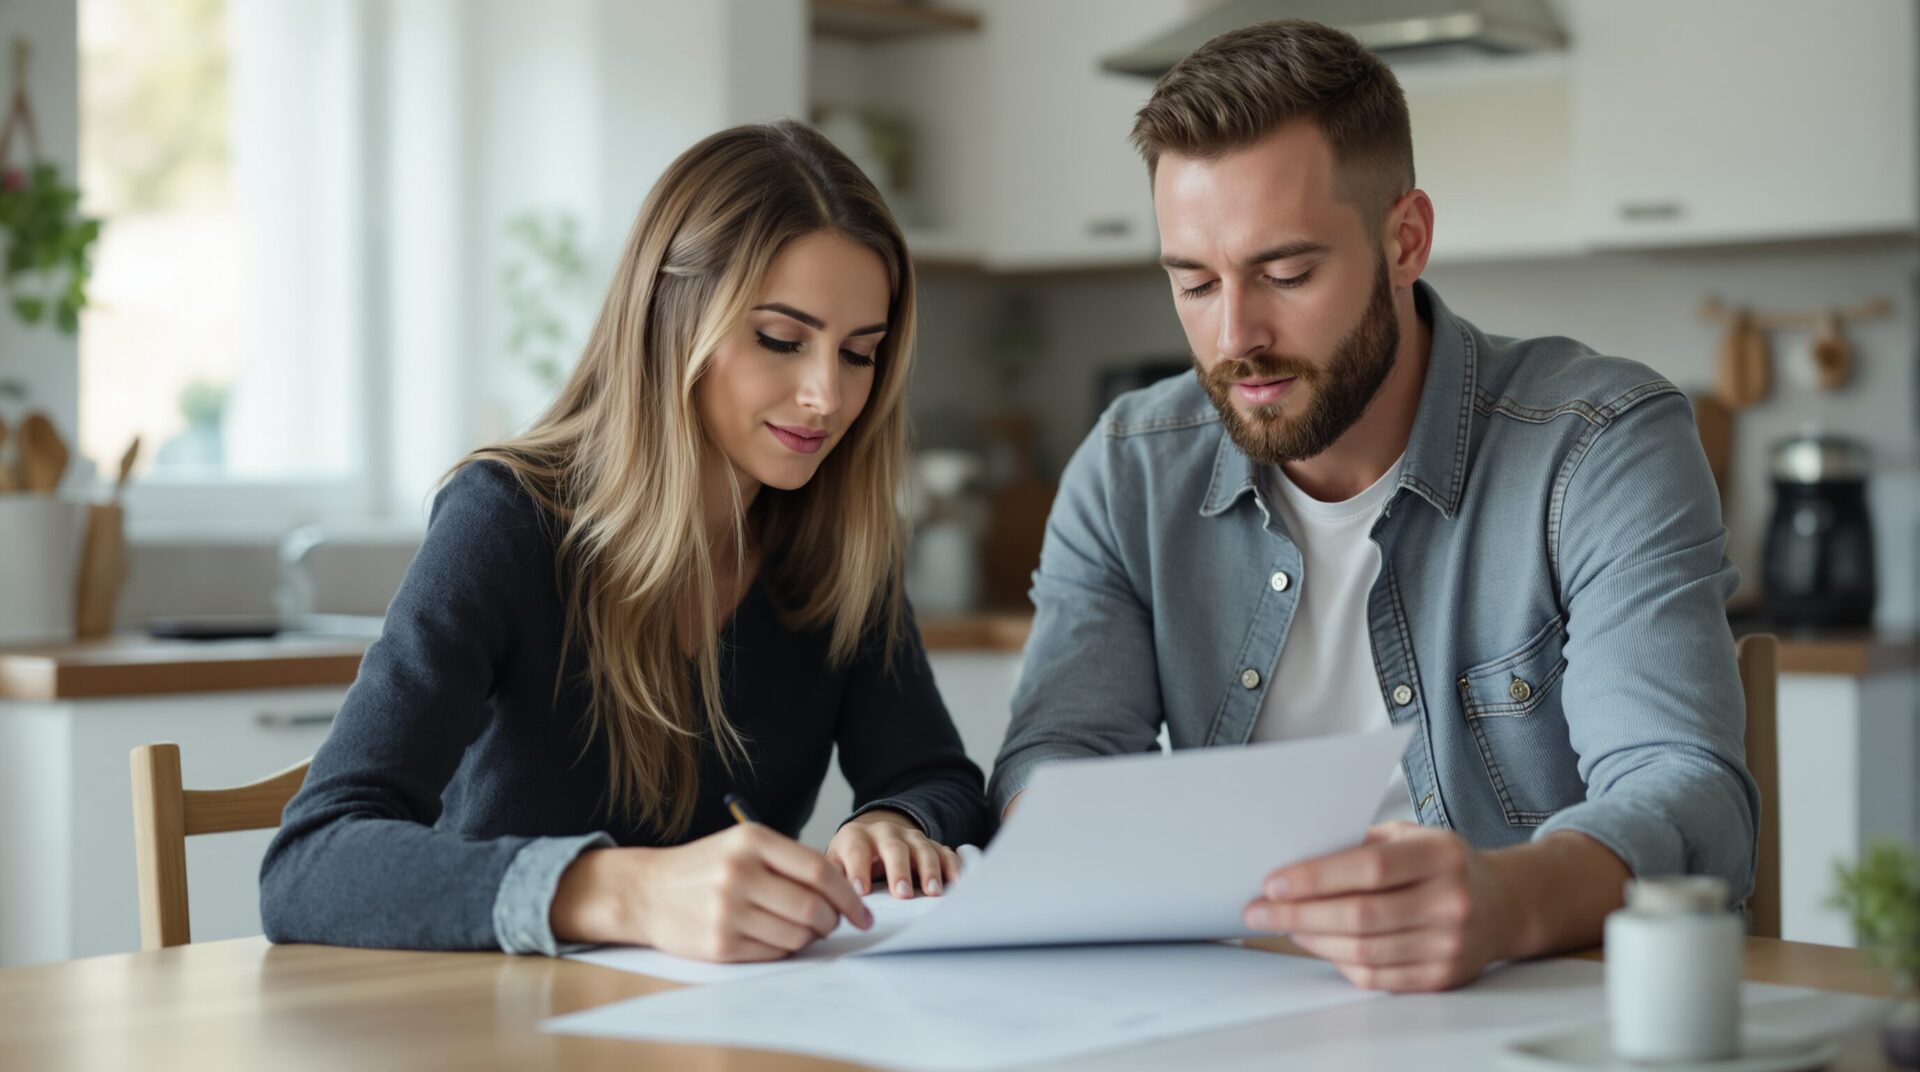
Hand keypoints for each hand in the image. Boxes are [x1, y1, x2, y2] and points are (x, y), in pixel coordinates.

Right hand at [549, 824, 871, 961]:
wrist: (647, 891)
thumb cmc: (705, 867)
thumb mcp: (744, 845)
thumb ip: (789, 861)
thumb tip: (843, 891)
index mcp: (752, 841)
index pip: (818, 870)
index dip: (848, 895)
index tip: (863, 912)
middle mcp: (739, 873)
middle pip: (812, 906)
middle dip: (832, 921)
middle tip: (833, 923)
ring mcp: (727, 910)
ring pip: (796, 934)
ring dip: (810, 937)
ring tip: (803, 930)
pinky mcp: (719, 944)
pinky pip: (773, 953)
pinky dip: (786, 949)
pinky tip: (777, 938)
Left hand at [825, 809, 960, 898]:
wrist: (872, 834)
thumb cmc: (851, 857)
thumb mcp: (835, 863)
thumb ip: (833, 879)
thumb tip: (828, 903)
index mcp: (856, 837)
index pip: (856, 850)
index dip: (859, 870)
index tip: (861, 892)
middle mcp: (885, 833)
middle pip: (894, 848)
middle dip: (899, 871)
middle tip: (902, 894)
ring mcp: (911, 838)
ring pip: (923, 849)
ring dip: (929, 870)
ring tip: (932, 892)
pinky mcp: (932, 845)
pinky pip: (946, 853)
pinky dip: (953, 866)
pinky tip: (957, 882)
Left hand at [1243, 822, 1507, 991]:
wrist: (1504, 904)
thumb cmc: (1443, 863)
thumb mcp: (1410, 836)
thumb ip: (1360, 844)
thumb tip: (1295, 857)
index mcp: (1441, 856)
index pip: (1370, 868)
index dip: (1316, 878)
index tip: (1273, 882)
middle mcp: (1451, 902)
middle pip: (1361, 916)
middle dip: (1299, 914)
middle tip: (1260, 910)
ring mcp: (1450, 944)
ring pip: (1364, 951)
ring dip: (1313, 940)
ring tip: (1283, 925)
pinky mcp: (1442, 977)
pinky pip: (1377, 978)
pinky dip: (1339, 962)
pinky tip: (1318, 945)